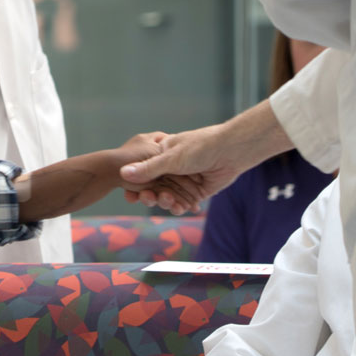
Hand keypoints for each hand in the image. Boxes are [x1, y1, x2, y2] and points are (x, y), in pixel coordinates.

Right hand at [120, 124, 249, 213]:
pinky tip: (180, 208)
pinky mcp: (198, 191)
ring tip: (168, 202)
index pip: (143, 172)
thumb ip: (148, 169)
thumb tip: (122, 174)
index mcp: (162, 155)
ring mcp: (185, 180)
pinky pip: (185, 202)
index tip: (128, 195)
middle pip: (154, 187)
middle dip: (150, 195)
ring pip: (169, 196)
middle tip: (147, 198)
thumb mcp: (170, 158)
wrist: (232, 151)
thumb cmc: (200, 147)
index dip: (135, 185)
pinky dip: (181, 206)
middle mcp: (172, 168)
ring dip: (166, 202)